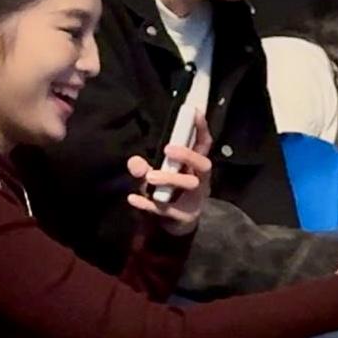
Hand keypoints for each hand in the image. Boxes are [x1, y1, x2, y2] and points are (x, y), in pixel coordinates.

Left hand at [126, 113, 212, 234]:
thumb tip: (134, 161)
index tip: (193, 112)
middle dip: (187, 155)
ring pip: (189, 185)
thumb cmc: (169, 193)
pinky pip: (167, 210)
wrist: (176, 225)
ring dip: (170, 179)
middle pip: (204, 165)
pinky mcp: (183, 216)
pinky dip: (148, 204)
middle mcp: (200, 180)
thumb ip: (144, 168)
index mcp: (196, 166)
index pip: (203, 145)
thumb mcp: (155, 178)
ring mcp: (195, 199)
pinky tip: (133, 198)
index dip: (200, 129)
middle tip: (168, 149)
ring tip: (150, 177)